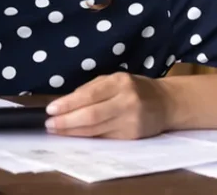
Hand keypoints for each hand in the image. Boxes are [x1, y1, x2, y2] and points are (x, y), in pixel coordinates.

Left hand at [45, 72, 171, 139]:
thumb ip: (92, 89)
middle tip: (50, 124)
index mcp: (120, 82)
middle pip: (91, 115)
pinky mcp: (133, 136)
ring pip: (96, 129)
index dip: (68, 104)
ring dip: (73, 131)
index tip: (51, 109)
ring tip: (57, 130)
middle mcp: (127, 101)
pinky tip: (75, 135)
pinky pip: (104, 137)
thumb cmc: (135, 88)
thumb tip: (65, 101)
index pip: (89, 95)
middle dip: (67, 121)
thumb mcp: (115, 79)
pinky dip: (87, 136)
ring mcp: (131, 120)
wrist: (166, 103)